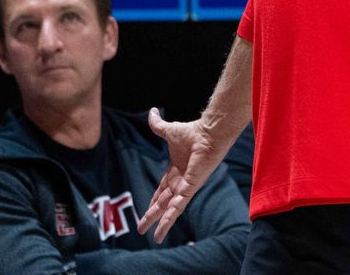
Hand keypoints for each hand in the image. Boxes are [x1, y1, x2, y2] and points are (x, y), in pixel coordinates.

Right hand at [137, 109, 227, 242]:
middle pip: (162, 203)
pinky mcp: (189, 189)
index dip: (154, 200)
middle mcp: (180, 181)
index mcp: (175, 171)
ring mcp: (185, 187)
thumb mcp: (168, 130)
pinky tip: (161, 232)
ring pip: (169, 210)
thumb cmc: (192, 132)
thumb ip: (157, 124)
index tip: (147, 209)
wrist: (207, 134)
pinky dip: (169, 220)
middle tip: (141, 228)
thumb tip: (151, 111)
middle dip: (152, 215)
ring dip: (160, 223)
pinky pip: (177, 208)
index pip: (162, 189)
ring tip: (152, 237)